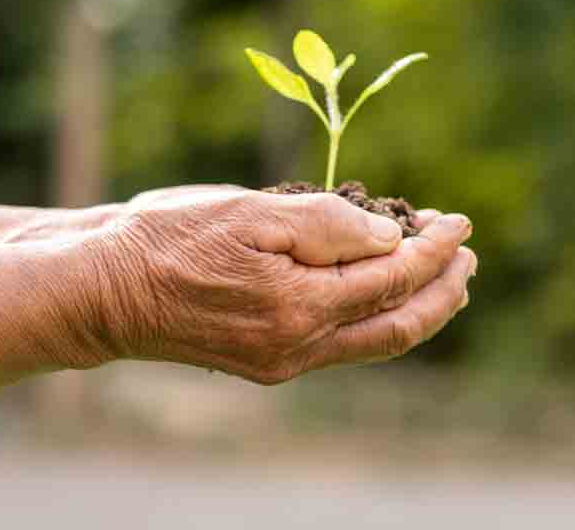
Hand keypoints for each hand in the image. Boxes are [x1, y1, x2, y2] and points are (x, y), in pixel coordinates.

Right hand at [81, 189, 476, 383]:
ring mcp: (284, 360)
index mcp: (301, 305)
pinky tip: (379, 292)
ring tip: (443, 278)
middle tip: (468, 256)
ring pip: (374, 343)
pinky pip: (341, 345)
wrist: (106, 292)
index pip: (395, 276)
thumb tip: (392, 238)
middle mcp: (300, 345)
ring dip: (416, 309)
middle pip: (399, 325)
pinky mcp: (268, 363)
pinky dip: (374, 317)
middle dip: (444, 290)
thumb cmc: (169, 239)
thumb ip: (327, 224)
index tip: (459, 222)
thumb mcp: (249, 211)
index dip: (435, 248)